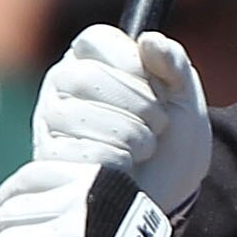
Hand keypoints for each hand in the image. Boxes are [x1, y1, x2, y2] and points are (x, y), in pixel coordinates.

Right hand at [32, 24, 211, 215]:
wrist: (170, 196)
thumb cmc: (172, 142)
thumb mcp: (185, 98)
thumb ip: (174, 62)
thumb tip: (150, 40)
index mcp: (92, 57)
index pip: (98, 40)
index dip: (133, 65)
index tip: (156, 88)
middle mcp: (64, 81)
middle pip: (90, 78)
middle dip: (140, 106)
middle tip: (156, 124)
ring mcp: (52, 118)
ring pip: (86, 117)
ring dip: (133, 137)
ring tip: (142, 147)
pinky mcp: (51, 156)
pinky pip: (86, 151)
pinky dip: (119, 162)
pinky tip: (125, 167)